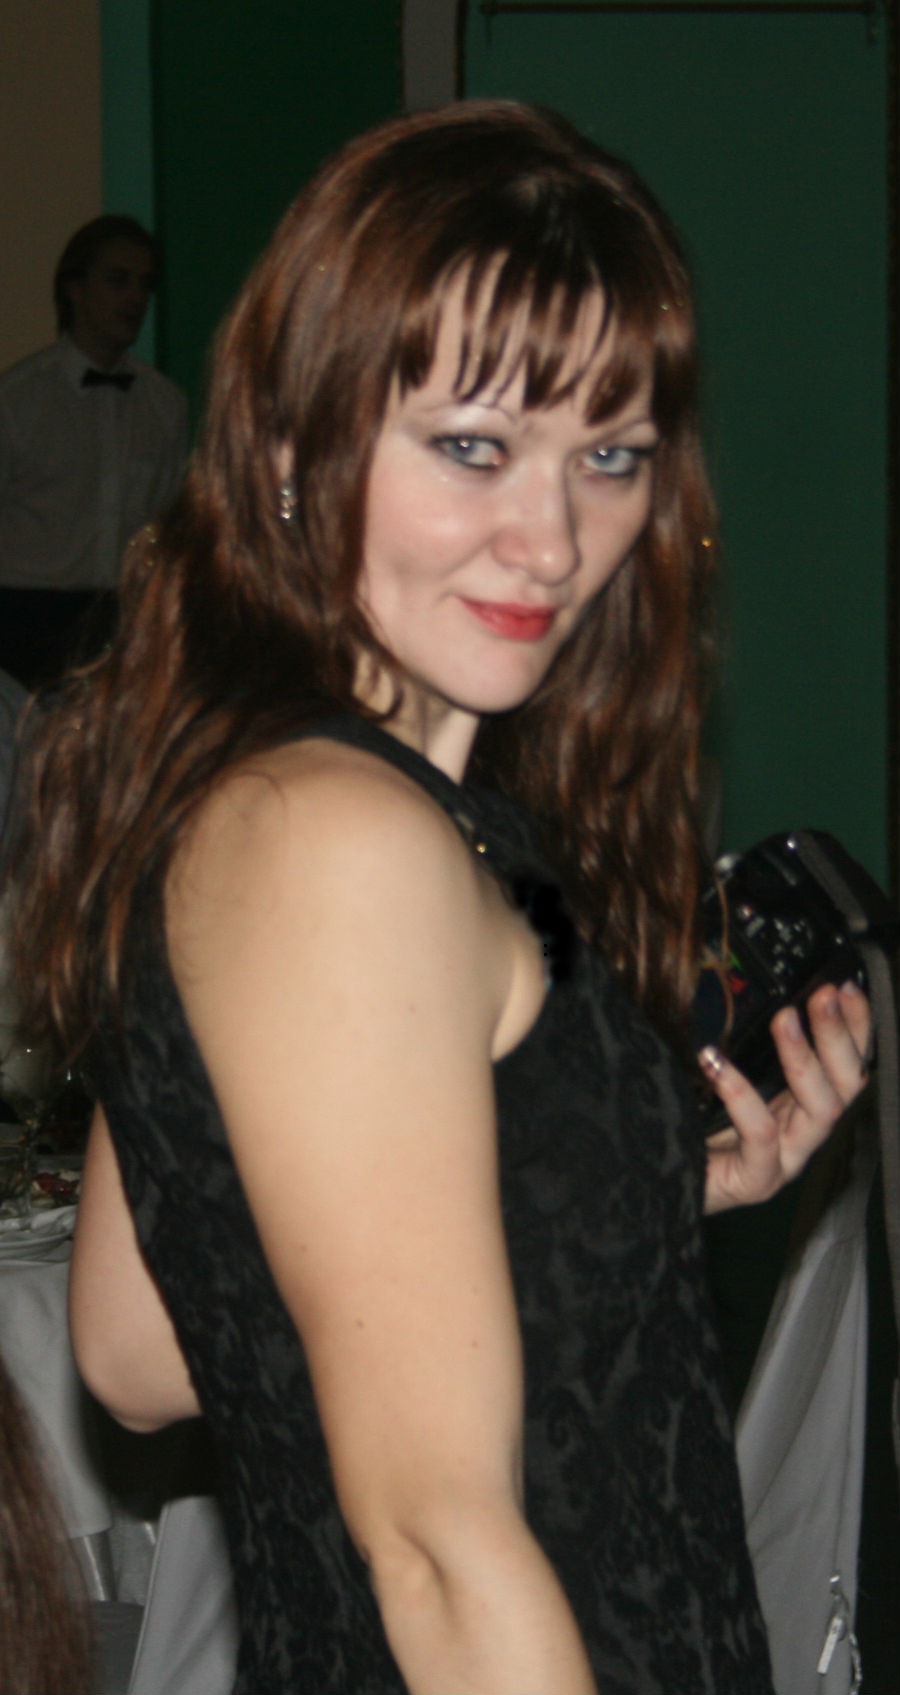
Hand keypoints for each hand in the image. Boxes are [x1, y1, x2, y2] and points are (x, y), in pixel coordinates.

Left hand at [701, 979, 870, 1213]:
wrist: (662, 1181)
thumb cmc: (690, 1125)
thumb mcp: (722, 1078)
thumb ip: (742, 1046)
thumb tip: (747, 992)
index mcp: (801, 1104)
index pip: (846, 1063)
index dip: (855, 1026)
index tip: (846, 986)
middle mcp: (802, 1131)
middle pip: (847, 1085)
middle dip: (840, 1035)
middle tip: (824, 995)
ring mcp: (784, 1160)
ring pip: (822, 1110)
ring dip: (806, 1058)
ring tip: (785, 1018)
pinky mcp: (756, 1180)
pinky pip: (760, 1136)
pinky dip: (743, 1095)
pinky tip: (717, 1063)